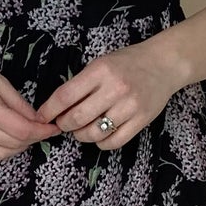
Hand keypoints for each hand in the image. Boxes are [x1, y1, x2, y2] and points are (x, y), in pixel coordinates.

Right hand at [0, 51, 60, 164]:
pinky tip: (4, 141)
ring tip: (22, 135)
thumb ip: (18, 102)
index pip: (22, 130)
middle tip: (39, 129)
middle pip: (14, 145)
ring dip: (17, 148)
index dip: (42, 132)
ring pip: (0, 155)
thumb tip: (37, 120)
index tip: (53, 128)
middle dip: (32, 139)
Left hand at [34, 41, 180, 149]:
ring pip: (94, 133)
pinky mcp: (142, 120)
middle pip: (77, 118)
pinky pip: (114, 142)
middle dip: (64, 125)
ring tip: (81, 129)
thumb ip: (81, 84)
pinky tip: (99, 135)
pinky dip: (101, 143)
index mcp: (100, 71)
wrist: (164, 64)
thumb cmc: (127, 63)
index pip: (65, 96)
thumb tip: (56, 108)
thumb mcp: (101, 64)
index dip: (49, 110)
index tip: (41, 117)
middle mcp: (114, 89)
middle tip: (63, 124)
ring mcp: (130, 106)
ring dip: (81, 135)